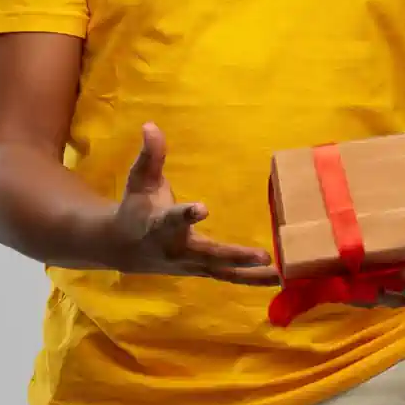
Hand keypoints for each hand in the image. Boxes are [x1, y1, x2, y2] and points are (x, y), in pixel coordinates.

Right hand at [104, 123, 279, 283]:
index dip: (186, 215)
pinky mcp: (203, 271)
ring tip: (282, 274)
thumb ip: (150, 155)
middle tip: (264, 255)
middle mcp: (178, 249)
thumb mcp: (140, 180)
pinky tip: (280, 278)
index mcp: (160, 225)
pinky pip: (230, 277)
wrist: (122, 248)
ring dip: (252, 275)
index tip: (202, 209)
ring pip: (224, 273)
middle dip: (235, 256)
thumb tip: (151, 125)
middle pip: (208, 254)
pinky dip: (252, 279)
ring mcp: (192, 265)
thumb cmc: (136, 208)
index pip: (173, 220)